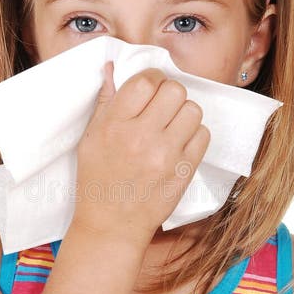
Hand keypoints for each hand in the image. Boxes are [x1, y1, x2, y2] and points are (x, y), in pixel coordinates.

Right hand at [72, 60, 210, 244]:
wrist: (112, 225)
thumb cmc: (97, 181)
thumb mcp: (90, 139)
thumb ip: (105, 102)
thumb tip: (112, 68)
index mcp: (114, 125)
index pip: (145, 81)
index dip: (151, 79)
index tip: (150, 88)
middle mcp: (141, 137)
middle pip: (174, 90)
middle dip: (169, 95)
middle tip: (161, 108)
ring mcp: (166, 155)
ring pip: (193, 110)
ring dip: (184, 114)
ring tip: (171, 126)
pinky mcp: (184, 171)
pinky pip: (203, 135)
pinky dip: (194, 135)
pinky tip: (179, 144)